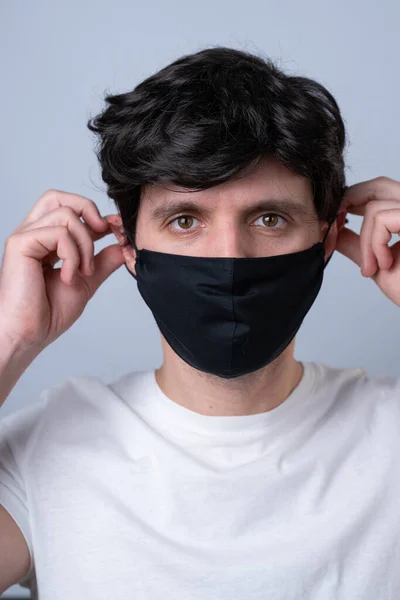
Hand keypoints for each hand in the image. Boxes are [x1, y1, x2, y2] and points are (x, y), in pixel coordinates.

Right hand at [0, 189, 124, 350]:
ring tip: (81, 272)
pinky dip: (72, 255)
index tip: (117, 234)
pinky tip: (67, 277)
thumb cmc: (47, 313)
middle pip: (60, 197)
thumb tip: (122, 245)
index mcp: (45, 240)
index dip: (98, 217)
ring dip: (85, 245)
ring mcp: (25, 236)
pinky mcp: (20, 243)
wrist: (29, 334)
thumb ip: (103, 261)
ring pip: (66, 214)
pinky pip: (59, 233)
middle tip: (103, 235)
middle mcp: (32, 233)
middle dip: (89, 210)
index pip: (70, 209)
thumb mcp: (86, 281)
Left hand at [336, 176, 399, 305]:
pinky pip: (381, 219)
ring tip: (372, 267)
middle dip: (350, 203)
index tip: (338, 221)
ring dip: (365, 243)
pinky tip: (384, 264)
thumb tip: (336, 230)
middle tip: (337, 227)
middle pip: (379, 184)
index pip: (380, 188)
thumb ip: (358, 244)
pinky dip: (375, 244)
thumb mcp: (377, 262)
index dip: (354, 199)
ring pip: (374, 207)